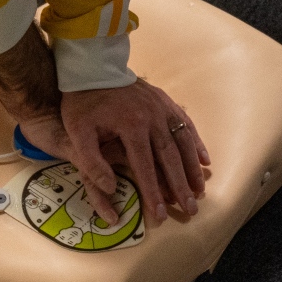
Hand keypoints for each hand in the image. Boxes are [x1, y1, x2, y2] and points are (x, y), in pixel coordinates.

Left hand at [21, 82, 210, 225]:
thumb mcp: (77, 132)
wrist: (92, 67)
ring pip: (183, 143)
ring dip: (192, 168)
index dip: (153, 193)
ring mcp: (162, 108)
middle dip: (181, 187)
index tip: (160, 214)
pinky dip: (196, 143)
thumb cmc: (82, 102)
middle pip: (170, 159)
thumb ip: (92, 161)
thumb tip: (110, 188)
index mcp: (131, 127)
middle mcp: (152, 118)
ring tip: (200, 190)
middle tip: (191, 209)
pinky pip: (185, 124)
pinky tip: (204, 160)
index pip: (146, 168)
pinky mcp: (165, 101)